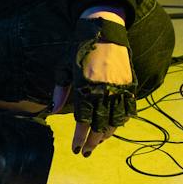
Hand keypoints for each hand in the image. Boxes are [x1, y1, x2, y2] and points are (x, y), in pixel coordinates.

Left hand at [67, 14, 134, 156]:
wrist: (104, 32)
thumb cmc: (80, 49)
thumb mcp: (65, 68)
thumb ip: (60, 90)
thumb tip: (53, 110)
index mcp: (85, 89)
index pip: (83, 122)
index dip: (80, 138)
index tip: (76, 149)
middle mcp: (103, 92)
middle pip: (99, 126)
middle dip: (92, 142)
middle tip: (87, 151)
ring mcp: (118, 89)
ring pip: (115, 121)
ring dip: (106, 135)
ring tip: (99, 141)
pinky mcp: (129, 85)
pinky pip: (128, 110)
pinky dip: (122, 121)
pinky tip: (115, 126)